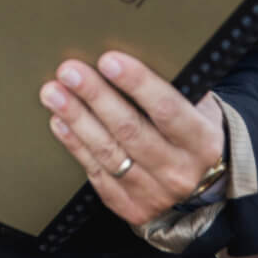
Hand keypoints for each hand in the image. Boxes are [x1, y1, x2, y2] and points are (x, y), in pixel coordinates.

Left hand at [39, 50, 225, 226]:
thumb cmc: (192, 131)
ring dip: (77, 119)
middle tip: (69, 72)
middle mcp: (180, 171)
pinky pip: (97, 173)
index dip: (137, 83)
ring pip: (108, 153)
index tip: (109, 60)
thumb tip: (137, 49)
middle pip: (130, 130)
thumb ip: (176, 87)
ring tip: (54, 93)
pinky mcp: (131, 207)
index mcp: (202, 141)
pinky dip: (75, 145)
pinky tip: (60, 122)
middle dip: (96, 97)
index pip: (168, 109)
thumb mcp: (199, 108)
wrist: (202, 185)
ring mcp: (155, 193)